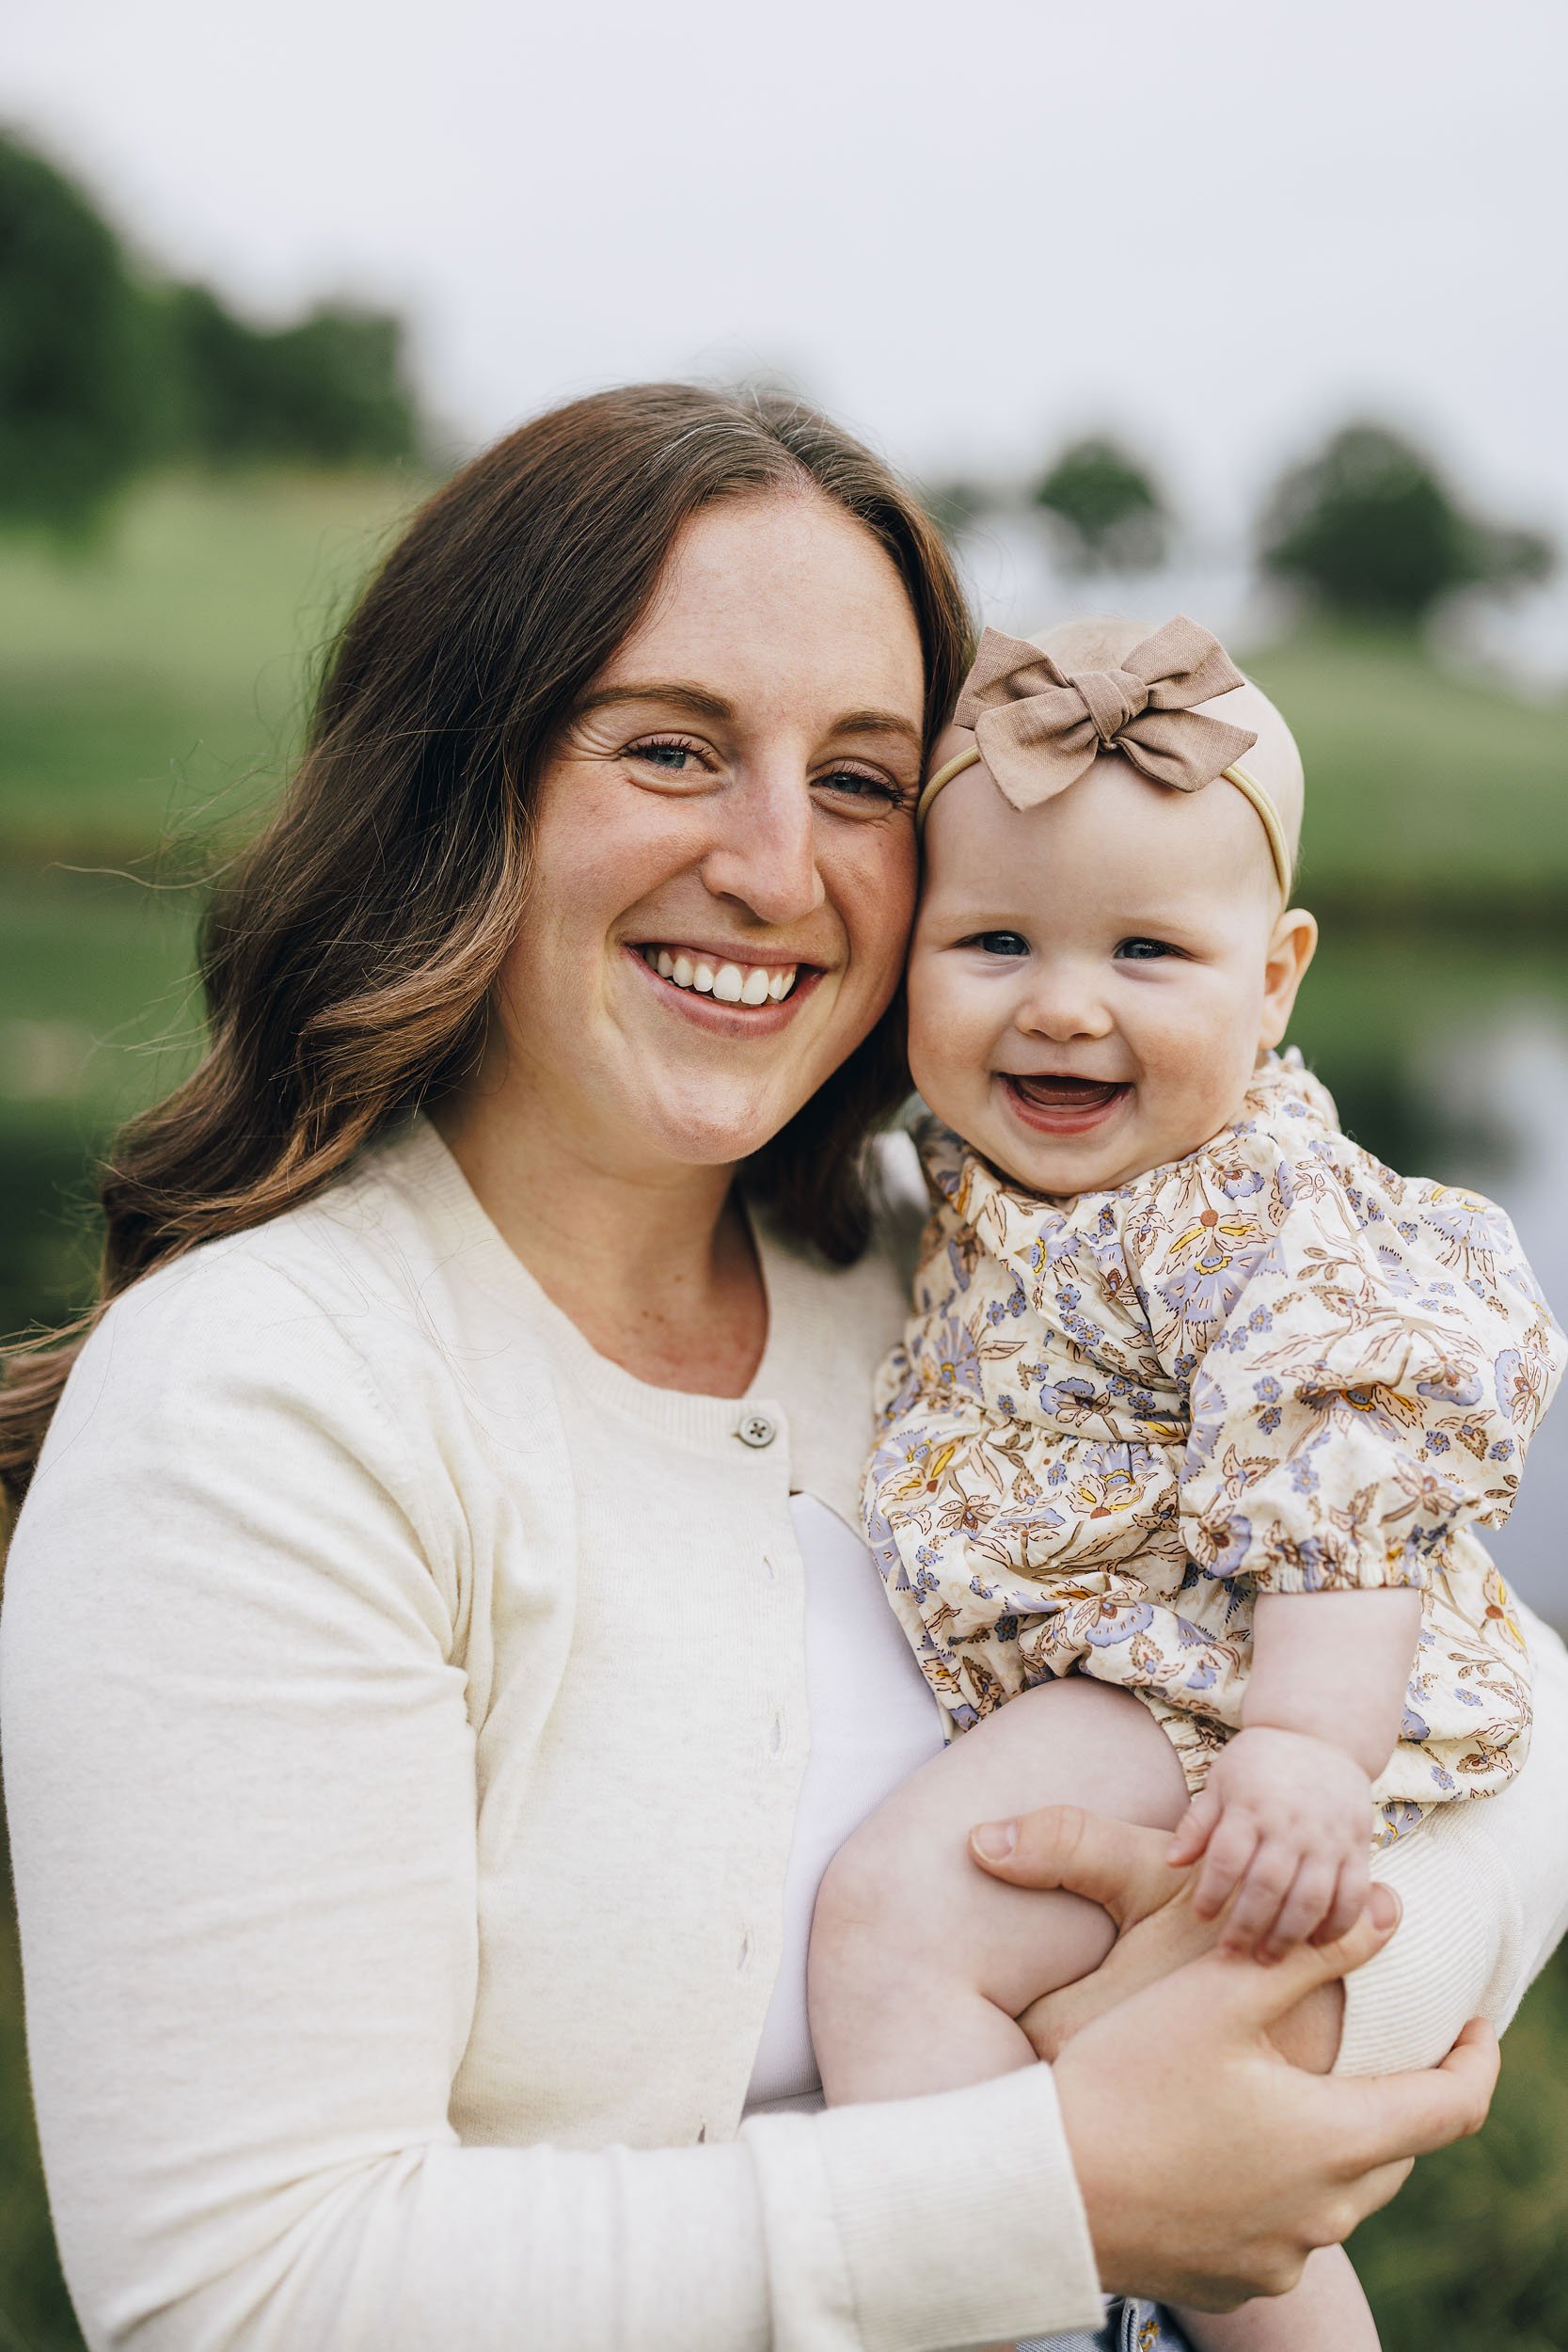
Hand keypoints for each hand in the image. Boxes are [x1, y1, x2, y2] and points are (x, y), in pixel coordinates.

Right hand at [971, 1804, 1497, 2310]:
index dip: (1477, 2060)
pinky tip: (1230, 2147)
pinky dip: (1281, 2187)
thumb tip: (1391, 1910)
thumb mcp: (1220, 1996)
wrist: (1041, 2190)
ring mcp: (1280, 2256)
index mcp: (1336, 2140)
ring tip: (1293, 2088)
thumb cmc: (1127, 2078)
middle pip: (1396, 2150)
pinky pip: (1286, 2232)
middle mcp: (1324, 2214)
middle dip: (1397, 2095)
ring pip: (1340, 2193)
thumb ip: (1313, 1951)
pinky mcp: (1235, 2279)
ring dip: (1334, 2141)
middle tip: (1372, 2044)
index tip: (1477, 2024)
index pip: (1453, 2107)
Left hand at [1168, 1727, 1374, 1960]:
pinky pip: (1352, 1894)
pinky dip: (1338, 1924)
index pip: (1227, 1858)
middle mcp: (1291, 1823)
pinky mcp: (1357, 1845)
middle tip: (1231, 1954)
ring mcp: (1328, 1837)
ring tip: (1269, 1959)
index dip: (1212, 1892)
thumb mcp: (1222, 1780)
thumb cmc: (1260, 1762)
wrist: (1320, 1734)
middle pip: (1267, 1886)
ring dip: (1289, 1935)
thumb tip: (1172, 1862)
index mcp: (1251, 1805)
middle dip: (1246, 1926)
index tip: (1201, 1916)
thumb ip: (1198, 1822)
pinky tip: (1317, 1942)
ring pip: (1310, 1898)